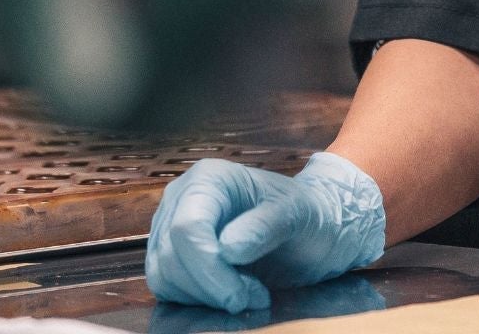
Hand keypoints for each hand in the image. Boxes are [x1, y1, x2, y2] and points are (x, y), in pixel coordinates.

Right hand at [146, 153, 387, 312]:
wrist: (313, 226)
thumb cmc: (307, 211)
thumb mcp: (297, 213)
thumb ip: (265, 226)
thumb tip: (228, 249)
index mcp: (209, 179)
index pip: (187, 228)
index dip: (208, 267)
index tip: (240, 294)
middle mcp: (181, 200)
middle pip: (172, 256)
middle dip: (212, 287)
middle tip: (255, 296)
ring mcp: (171, 229)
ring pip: (165, 277)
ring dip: (207, 297)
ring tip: (251, 293)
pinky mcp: (172, 257)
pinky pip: (168, 288)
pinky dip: (199, 300)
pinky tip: (234, 293)